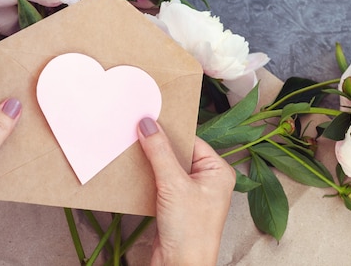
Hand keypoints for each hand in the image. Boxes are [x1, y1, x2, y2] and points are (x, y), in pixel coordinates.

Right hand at [138, 118, 235, 265]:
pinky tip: (134, 170)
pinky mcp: (175, 204)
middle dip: (158, 145)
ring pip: (167, 167)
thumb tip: (148, 124)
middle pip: (178, 152)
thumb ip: (160, 152)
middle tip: (137, 130)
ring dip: (150, 160)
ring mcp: (191, 193)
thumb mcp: (174, 185)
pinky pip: (160, 181)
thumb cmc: (191, 233)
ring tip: (132, 147)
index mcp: (218, 171)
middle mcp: (207, 180)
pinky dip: (147, 176)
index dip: (170, 130)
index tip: (149, 118)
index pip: (191, 140)